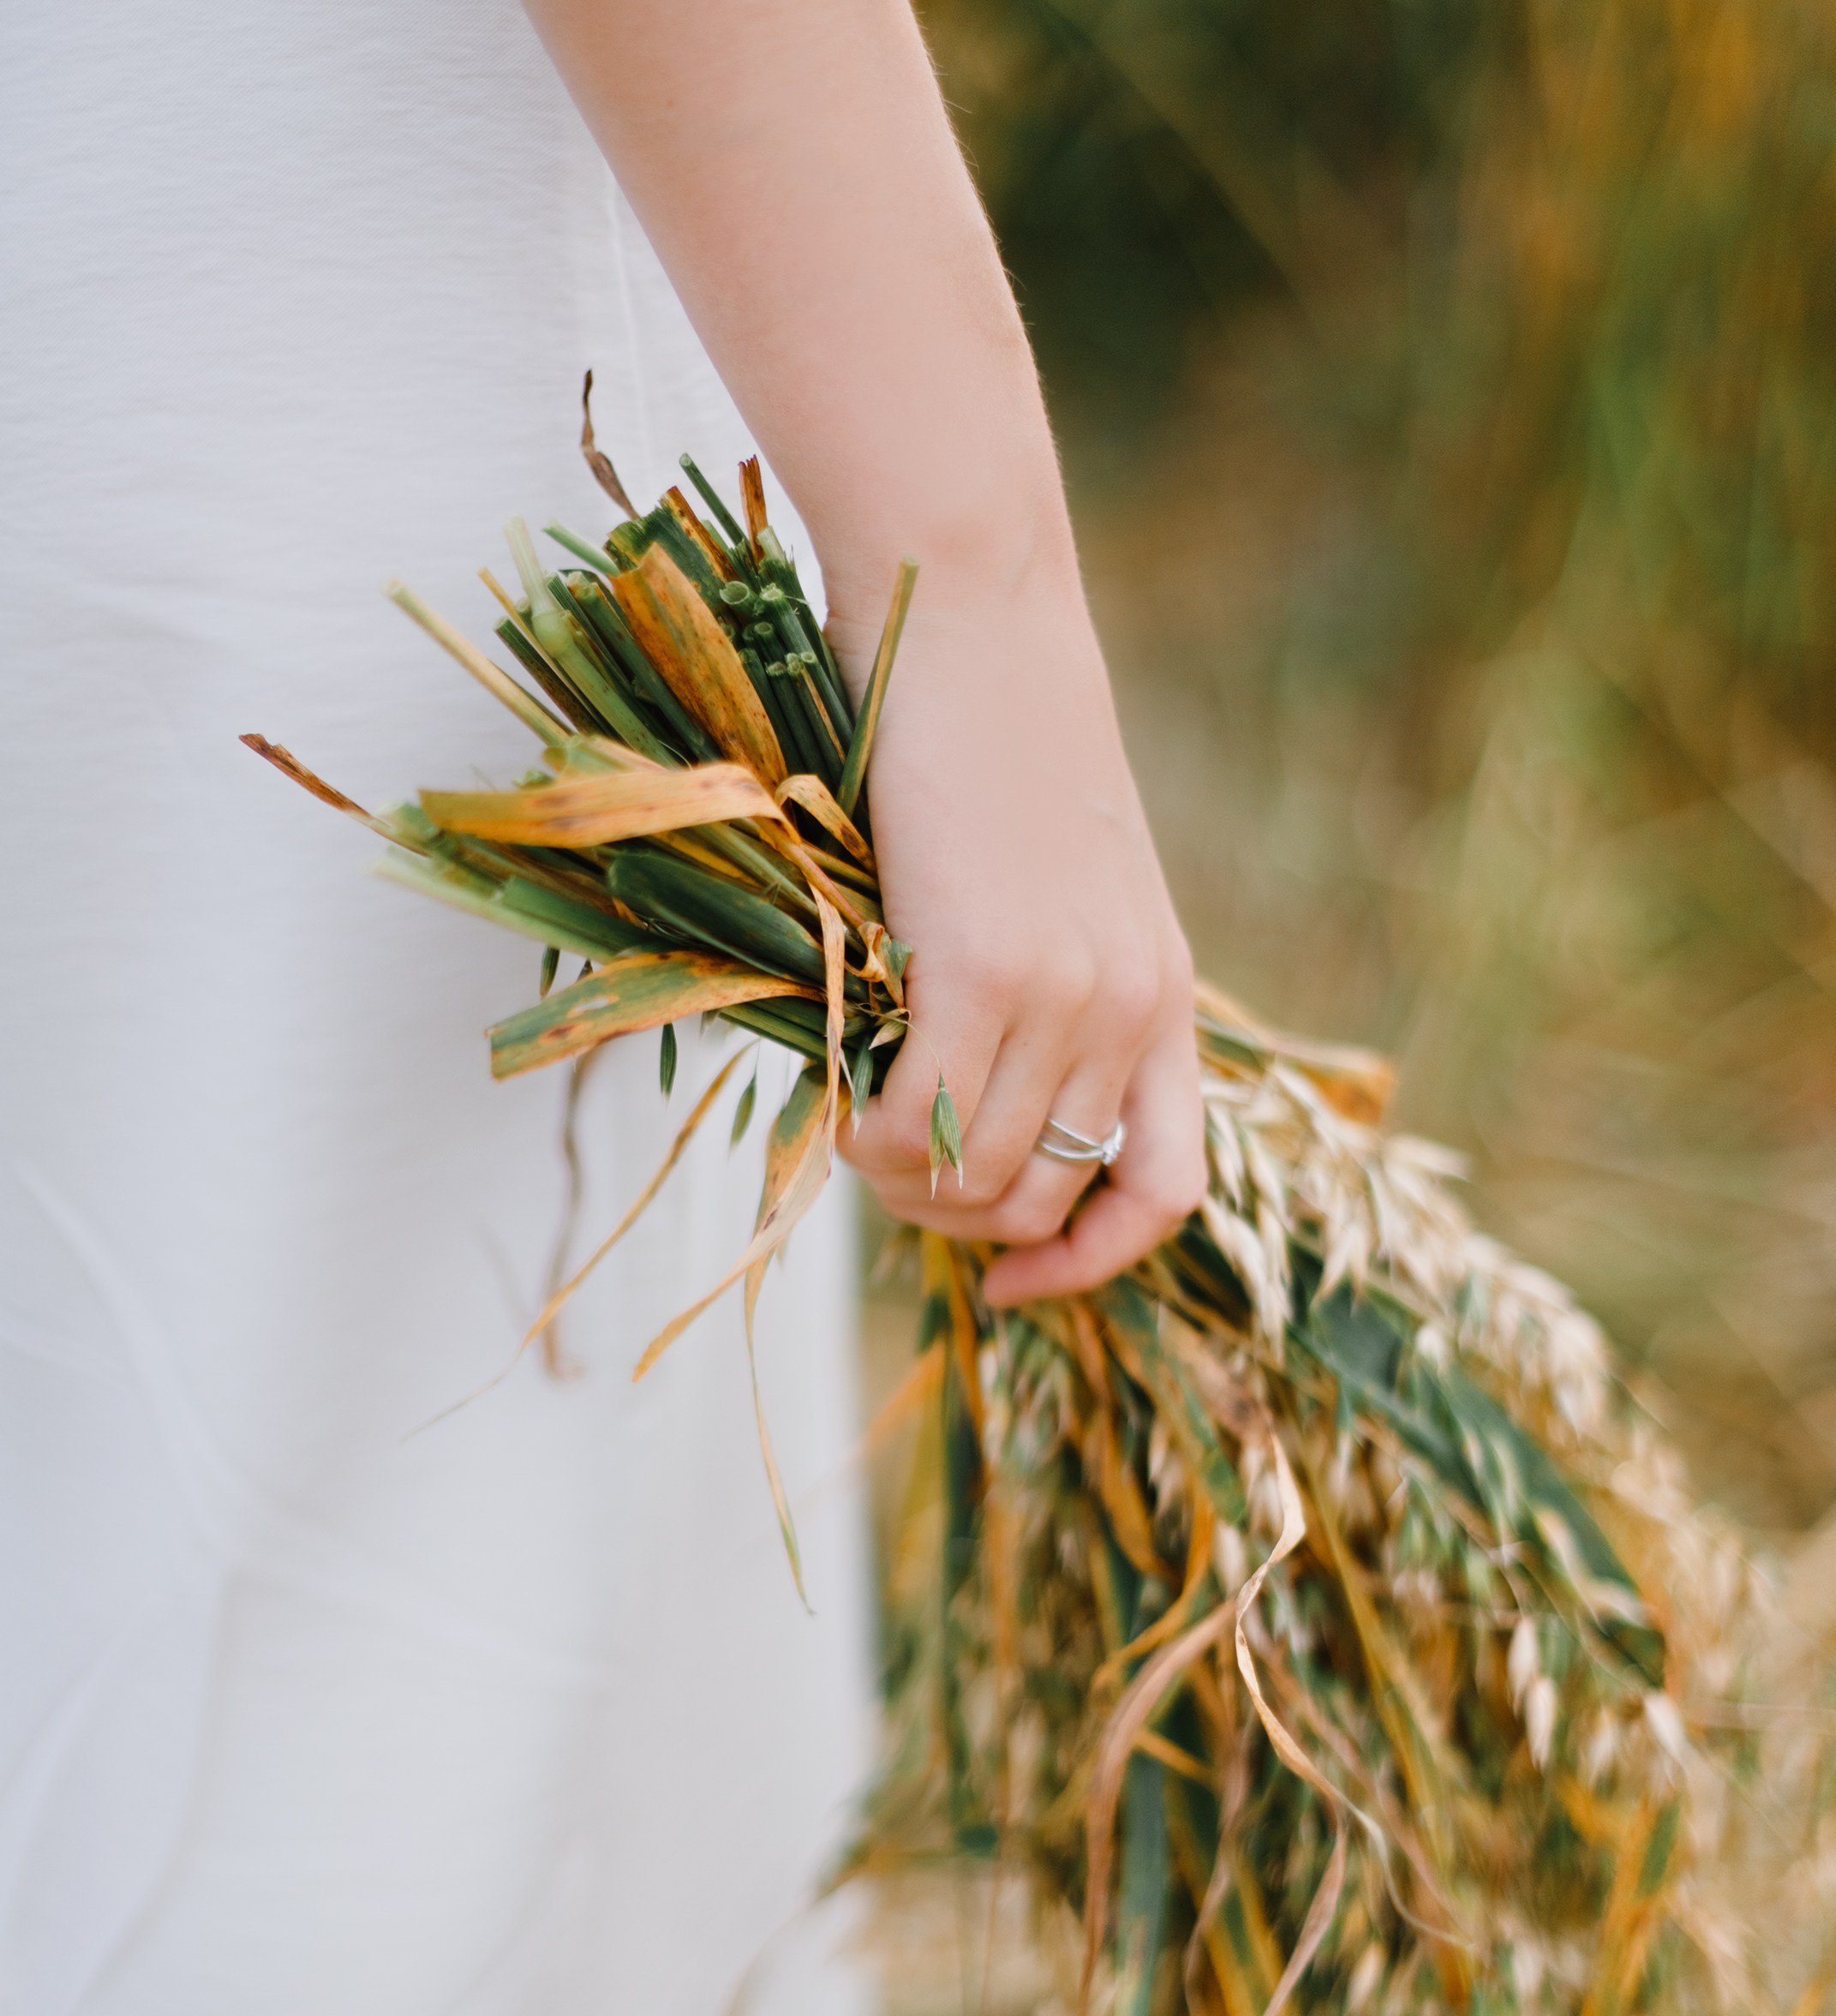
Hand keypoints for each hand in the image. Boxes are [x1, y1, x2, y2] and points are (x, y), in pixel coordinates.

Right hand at [830, 558, 1205, 1304]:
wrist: (974, 608)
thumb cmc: (988, 738)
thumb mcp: (1058, 886)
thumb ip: (1040, 997)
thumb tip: (959, 1118)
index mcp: (1162, 996)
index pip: (1165, 1191)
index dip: (1090, 1262)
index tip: (1017, 1280)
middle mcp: (1133, 1008)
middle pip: (1045, 1197)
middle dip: (958, 1219)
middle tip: (889, 1170)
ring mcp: (1068, 991)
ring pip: (977, 1174)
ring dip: (901, 1181)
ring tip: (856, 1127)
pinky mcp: (989, 963)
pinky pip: (922, 1121)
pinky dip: (869, 1137)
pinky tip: (842, 1096)